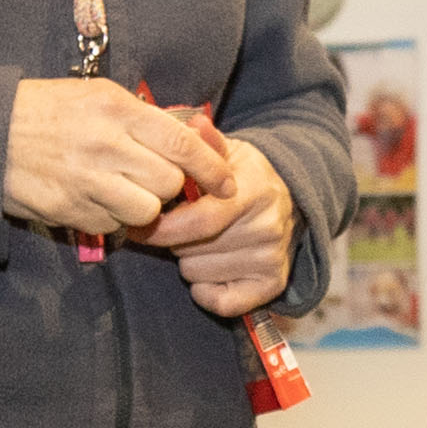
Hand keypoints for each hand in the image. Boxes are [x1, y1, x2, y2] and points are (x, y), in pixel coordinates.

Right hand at [6, 75, 208, 238]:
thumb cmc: (46, 110)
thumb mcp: (96, 95)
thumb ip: (143, 116)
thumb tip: (193, 134)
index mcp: (116, 109)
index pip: (183, 144)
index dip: (212, 168)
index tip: (226, 183)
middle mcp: (105, 145)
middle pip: (169, 184)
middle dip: (169, 187)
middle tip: (154, 180)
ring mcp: (86, 181)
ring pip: (146, 211)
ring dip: (142, 207)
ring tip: (123, 191)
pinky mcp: (69, 210)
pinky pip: (112, 226)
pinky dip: (110, 218)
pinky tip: (93, 199)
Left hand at [162, 132, 297, 317]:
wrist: (287, 200)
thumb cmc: (244, 177)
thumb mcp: (228, 153)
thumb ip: (207, 142)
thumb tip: (196, 125)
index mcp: (253, 191)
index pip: (198, 221)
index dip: (162, 228)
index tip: (139, 225)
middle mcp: (267, 228)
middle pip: (191, 250)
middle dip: (175, 240)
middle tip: (183, 227)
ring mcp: (271, 258)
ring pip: (198, 274)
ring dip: (190, 261)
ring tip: (202, 242)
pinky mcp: (273, 284)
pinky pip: (222, 303)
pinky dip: (207, 291)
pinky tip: (210, 270)